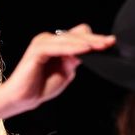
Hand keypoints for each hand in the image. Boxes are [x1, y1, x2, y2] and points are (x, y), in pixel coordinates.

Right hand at [0, 24, 114, 115]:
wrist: (23, 99)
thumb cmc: (42, 87)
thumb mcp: (65, 73)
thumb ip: (74, 62)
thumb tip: (88, 52)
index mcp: (56, 45)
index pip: (79, 36)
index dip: (95, 39)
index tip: (111, 44)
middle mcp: (49, 40)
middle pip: (76, 35)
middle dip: (95, 39)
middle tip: (110, 43)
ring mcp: (42, 43)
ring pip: (69, 39)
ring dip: (86, 43)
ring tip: (101, 46)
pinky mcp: (37, 50)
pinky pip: (58, 47)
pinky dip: (72, 48)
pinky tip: (85, 50)